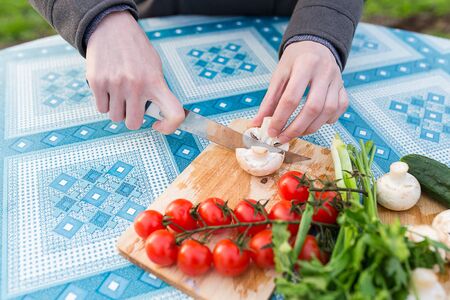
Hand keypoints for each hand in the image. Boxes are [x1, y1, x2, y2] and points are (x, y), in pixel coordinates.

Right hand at [86, 11, 183, 133]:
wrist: (111, 27)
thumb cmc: (136, 51)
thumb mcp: (154, 67)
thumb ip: (156, 90)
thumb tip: (157, 115)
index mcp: (156, 82)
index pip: (173, 113)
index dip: (170, 127)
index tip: (159, 125)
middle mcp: (136, 85)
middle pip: (133, 123)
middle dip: (132, 118)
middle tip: (131, 105)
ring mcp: (115, 84)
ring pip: (115, 117)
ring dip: (117, 109)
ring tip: (119, 92)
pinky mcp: (97, 82)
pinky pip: (101, 108)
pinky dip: (104, 102)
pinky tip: (108, 87)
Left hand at [252, 41, 348, 142]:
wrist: (316, 44)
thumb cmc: (295, 60)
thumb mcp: (279, 75)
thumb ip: (269, 100)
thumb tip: (257, 123)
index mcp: (304, 64)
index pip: (291, 97)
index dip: (280, 118)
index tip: (271, 131)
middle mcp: (324, 72)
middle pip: (313, 107)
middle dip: (296, 128)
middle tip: (283, 138)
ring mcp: (337, 80)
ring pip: (328, 111)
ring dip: (311, 127)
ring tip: (296, 132)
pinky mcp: (344, 87)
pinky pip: (340, 109)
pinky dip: (328, 120)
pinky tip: (315, 122)